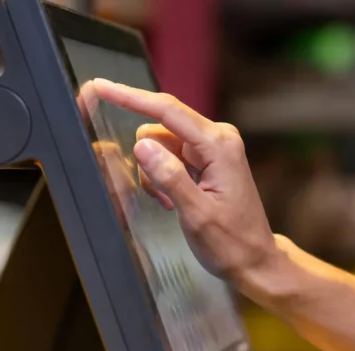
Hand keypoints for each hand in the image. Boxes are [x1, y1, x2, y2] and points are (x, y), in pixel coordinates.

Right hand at [93, 78, 281, 299]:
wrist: (253, 259)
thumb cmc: (231, 242)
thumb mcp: (197, 215)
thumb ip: (170, 178)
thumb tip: (141, 145)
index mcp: (219, 145)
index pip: (167, 111)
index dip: (130, 97)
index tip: (101, 86)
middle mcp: (217, 138)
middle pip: (159, 130)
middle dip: (148, 161)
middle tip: (161, 198)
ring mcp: (212, 148)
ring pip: (160, 145)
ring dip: (155, 174)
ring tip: (171, 204)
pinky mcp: (207, 159)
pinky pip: (169, 158)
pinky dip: (163, 178)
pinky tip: (174, 201)